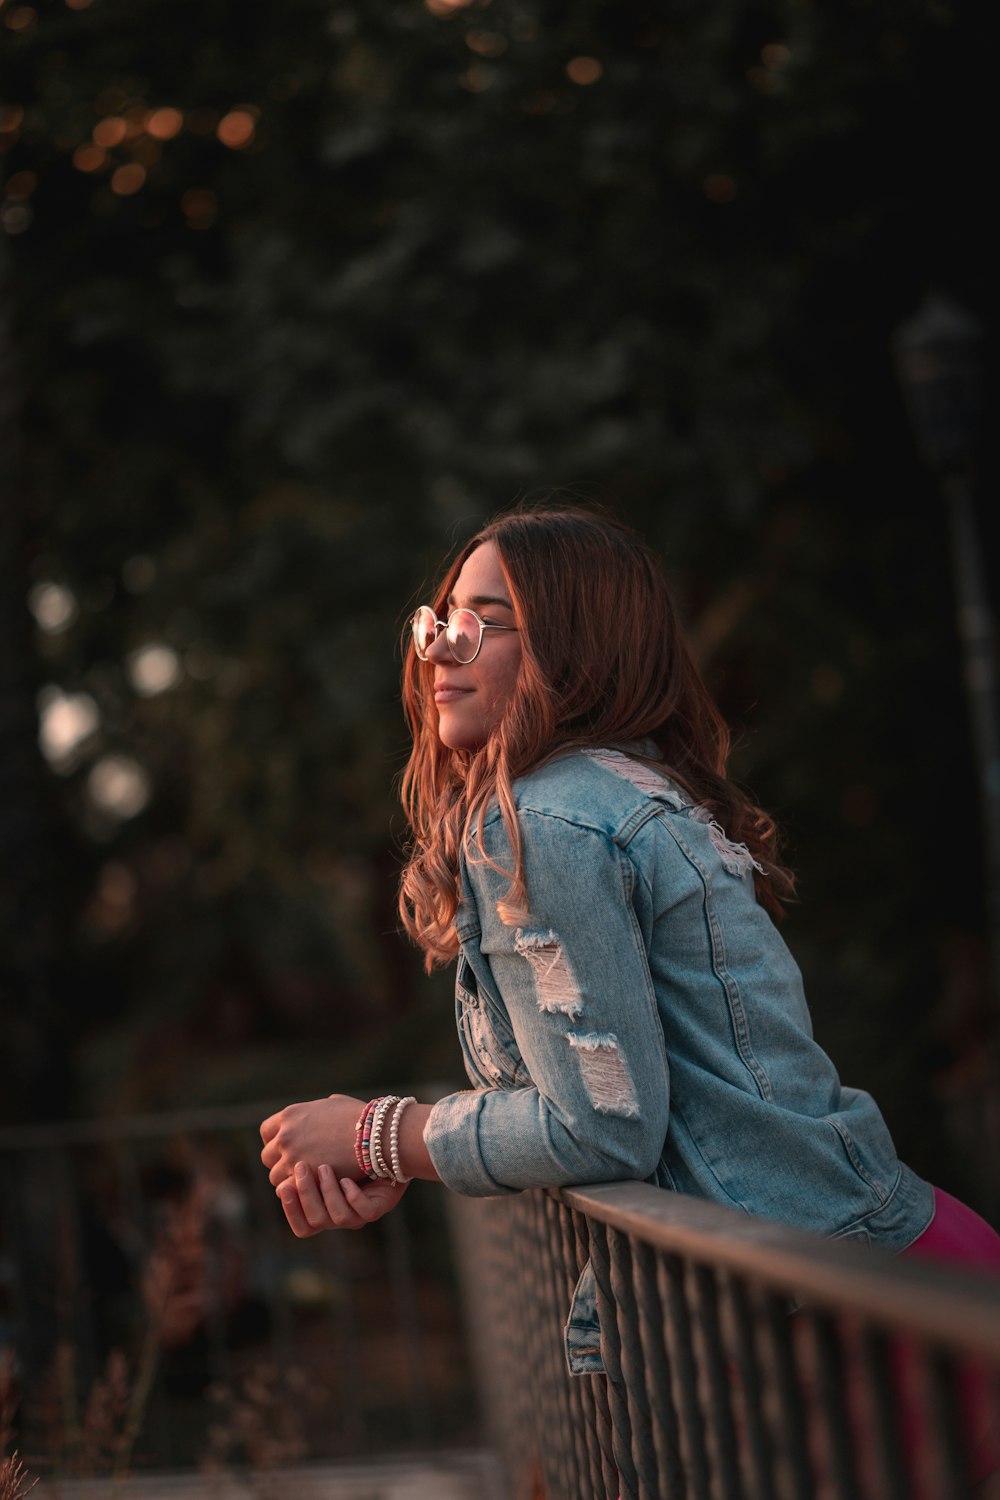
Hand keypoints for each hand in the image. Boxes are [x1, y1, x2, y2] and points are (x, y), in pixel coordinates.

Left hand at [260, 1095, 362, 1185]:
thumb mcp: (336, 1104)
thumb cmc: (361, 1118)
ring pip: (276, 1177)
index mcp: (290, 1115)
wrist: (375, 1135)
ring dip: (288, 1179)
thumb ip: (320, 1109)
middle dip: (280, 1162)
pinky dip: (297, 1191)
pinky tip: (311, 1189)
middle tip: (296, 1168)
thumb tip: (324, 1106)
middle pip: (268, 1157)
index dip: (276, 1141)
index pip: (266, 1132)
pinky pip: (288, 1189)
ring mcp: (292, 1157)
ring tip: (307, 1181)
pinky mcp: (303, 1176)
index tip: (287, 1148)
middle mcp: (286, 1135)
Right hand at [277, 1163, 408, 1235]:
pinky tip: (348, 1179)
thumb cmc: (350, 1150)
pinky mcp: (380, 1205)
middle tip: (302, 1166)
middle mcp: (340, 1216)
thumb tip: (278, 1167)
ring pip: (339, 1217)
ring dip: (328, 1192)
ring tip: (326, 1167)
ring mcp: (360, 1213)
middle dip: (306, 1194)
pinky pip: (365, 1211)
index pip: (302, 1226)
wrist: (385, 1146)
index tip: (282, 1186)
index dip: (291, 1211)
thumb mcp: (322, 1152)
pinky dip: (354, 1197)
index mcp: (324, 1210)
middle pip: (316, 1221)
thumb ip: (303, 1160)